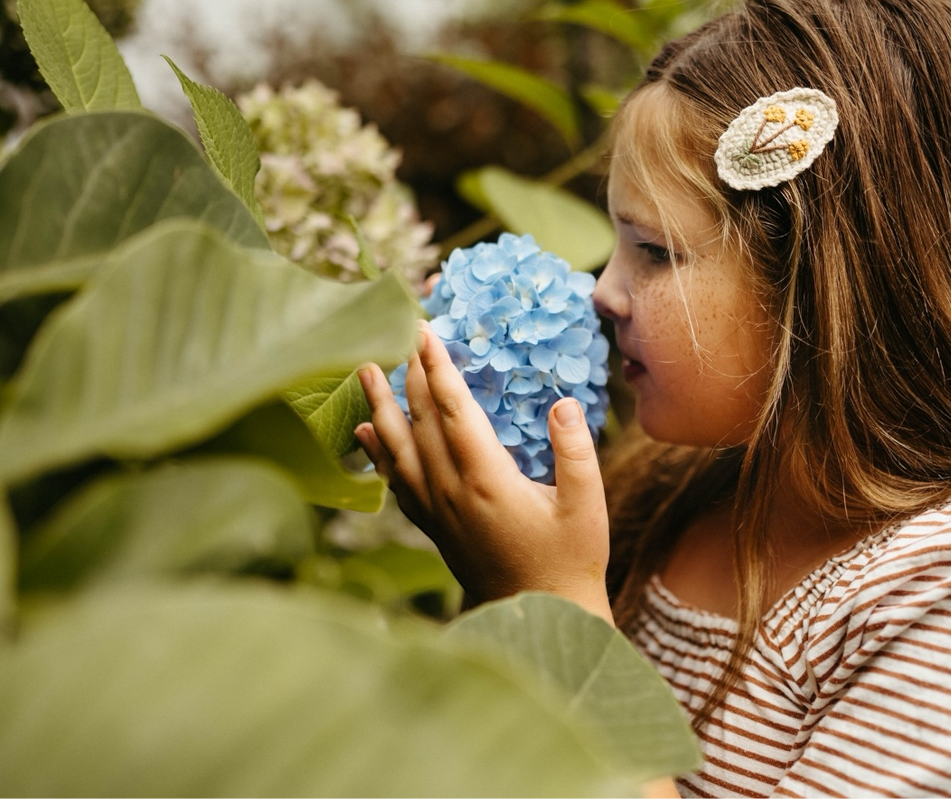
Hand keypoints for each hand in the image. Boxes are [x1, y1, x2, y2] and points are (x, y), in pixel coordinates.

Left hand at [354, 321, 612, 621]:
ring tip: (363, 370)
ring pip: (399, 449)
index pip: (454, 409)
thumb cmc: (571, 561)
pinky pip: (397, 482)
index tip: (425, 331)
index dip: (438, 367)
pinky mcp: (435, 528)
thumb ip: (575, 451)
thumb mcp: (587, 504)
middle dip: (407, 373)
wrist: (540, 620)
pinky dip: (378, 454)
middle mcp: (452, 492)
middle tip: (394, 330)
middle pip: (420, 421)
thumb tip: (562, 402)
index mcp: (486, 479)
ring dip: (380, 407)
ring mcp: (438, 512)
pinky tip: (366, 433)